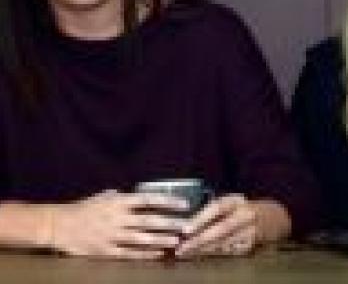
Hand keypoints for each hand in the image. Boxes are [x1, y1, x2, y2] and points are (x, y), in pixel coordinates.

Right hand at [51, 189, 188, 258]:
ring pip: (141, 239)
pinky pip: (129, 253)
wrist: (59, 225)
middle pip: (149, 220)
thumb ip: (123, 197)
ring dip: (161, 240)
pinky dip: (144, 254)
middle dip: (169, 223)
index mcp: (118, 202)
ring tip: (177, 241)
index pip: (148, 199)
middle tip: (187, 226)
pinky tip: (158, 254)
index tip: (184, 203)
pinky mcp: (105, 251)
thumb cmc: (84, 208)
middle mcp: (117, 218)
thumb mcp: (104, 197)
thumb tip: (141, 195)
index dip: (167, 201)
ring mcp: (111, 236)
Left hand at [176, 194, 258, 257]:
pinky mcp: (252, 245)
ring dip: (204, 249)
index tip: (185, 230)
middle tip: (182, 249)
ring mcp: (250, 231)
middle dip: (199, 240)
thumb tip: (190, 224)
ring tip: (188, 254)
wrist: (275, 218)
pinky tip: (204, 255)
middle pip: (221, 229)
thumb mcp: (233, 202)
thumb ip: (215, 211)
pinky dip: (216, 254)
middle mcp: (245, 215)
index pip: (218, 208)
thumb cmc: (247, 209)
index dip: (201, 219)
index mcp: (237, 201)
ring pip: (225, 243)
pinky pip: (231, 251)